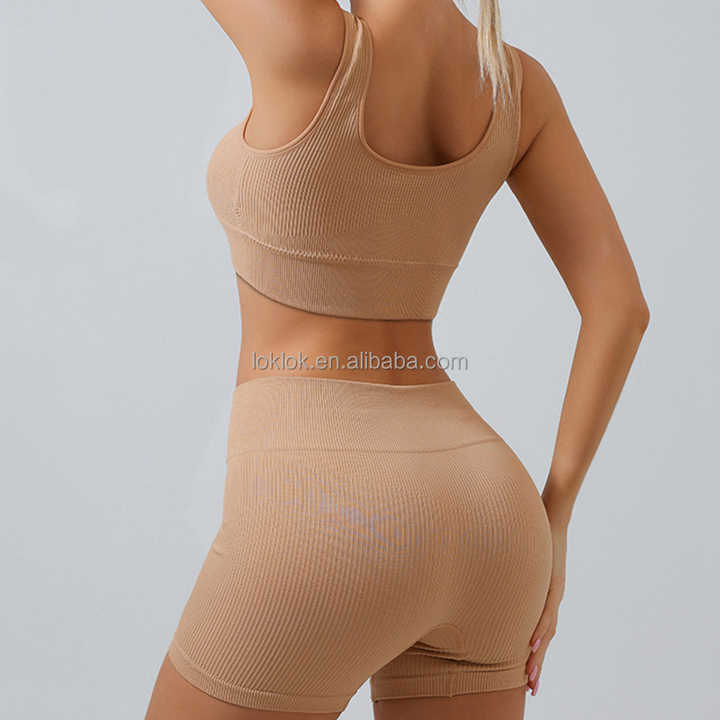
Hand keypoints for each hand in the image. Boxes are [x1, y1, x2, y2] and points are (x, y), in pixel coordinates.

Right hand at [526, 521, 566, 695]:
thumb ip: (510, 568)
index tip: (527, 674)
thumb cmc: (534, 530)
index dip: (534, 653)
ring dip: (538, 656)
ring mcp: (554, 591)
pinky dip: (538, 631)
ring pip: (546, 632)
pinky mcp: (552, 582)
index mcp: (545, 594)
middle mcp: (553, 597)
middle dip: (537, 664)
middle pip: (545, 638)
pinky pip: (544, 611)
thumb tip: (490, 571)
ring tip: (530, 677)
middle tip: (531, 688)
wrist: (552, 512)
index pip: (540, 630)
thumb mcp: (521, 556)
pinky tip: (532, 646)